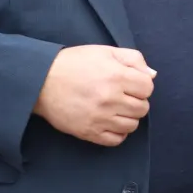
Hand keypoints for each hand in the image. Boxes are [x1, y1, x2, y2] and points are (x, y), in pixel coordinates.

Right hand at [32, 45, 155, 146]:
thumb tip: (151, 75)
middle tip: (123, 96)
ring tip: (116, 109)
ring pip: (131, 126)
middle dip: (137, 101)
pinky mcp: (88, 132)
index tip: (131, 84)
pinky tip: (110, 122)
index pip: (148, 88)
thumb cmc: (75, 63)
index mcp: (117, 76)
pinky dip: (118, 133)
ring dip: (128, 117)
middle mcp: (110, 99)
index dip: (142, 85)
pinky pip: (116, 140)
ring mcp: (99, 118)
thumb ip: (133, 59)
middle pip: (142, 108)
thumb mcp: (106, 51)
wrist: (42, 80)